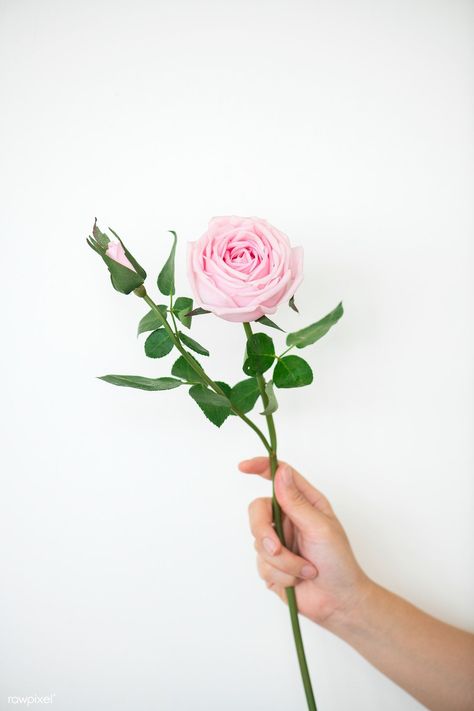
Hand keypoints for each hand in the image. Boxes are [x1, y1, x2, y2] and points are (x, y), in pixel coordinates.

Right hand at [239, 457, 370, 626]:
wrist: (338, 602)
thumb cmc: (339, 562)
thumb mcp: (320, 528)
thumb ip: (296, 502)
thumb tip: (280, 472)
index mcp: (304, 503)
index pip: (279, 476)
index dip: (261, 467)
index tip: (244, 467)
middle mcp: (288, 518)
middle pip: (257, 511)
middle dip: (263, 532)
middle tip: (275, 548)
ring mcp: (278, 541)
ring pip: (258, 542)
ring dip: (283, 561)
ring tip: (305, 570)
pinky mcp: (271, 565)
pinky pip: (262, 565)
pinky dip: (282, 575)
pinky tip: (297, 580)